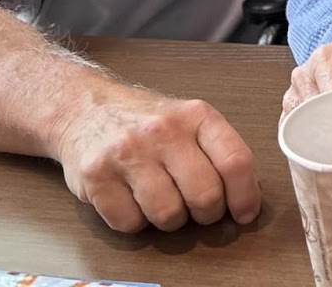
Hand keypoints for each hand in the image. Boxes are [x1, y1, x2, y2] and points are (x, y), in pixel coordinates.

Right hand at [50, 83, 260, 233]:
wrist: (85, 108)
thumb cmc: (145, 122)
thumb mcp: (189, 120)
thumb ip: (218, 152)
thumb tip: (246, 197)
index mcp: (196, 115)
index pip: (235, 161)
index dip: (246, 195)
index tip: (245, 213)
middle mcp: (163, 131)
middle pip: (204, 196)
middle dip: (206, 214)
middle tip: (197, 208)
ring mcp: (127, 152)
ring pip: (168, 215)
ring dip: (169, 219)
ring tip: (161, 199)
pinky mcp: (96, 175)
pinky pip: (130, 224)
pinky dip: (135, 222)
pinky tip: (131, 199)